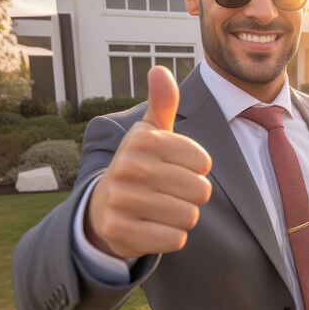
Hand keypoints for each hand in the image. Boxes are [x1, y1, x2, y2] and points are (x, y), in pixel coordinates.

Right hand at [85, 66, 211, 258]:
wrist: (104, 207)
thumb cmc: (141, 165)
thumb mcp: (151, 133)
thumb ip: (162, 103)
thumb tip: (159, 70)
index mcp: (143, 140)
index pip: (204, 163)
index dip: (198, 170)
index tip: (178, 168)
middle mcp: (129, 167)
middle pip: (200, 191)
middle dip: (194, 196)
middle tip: (172, 192)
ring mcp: (121, 200)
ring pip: (189, 217)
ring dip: (184, 216)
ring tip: (164, 208)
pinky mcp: (121, 231)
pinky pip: (175, 239)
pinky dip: (172, 236)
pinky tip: (155, 226)